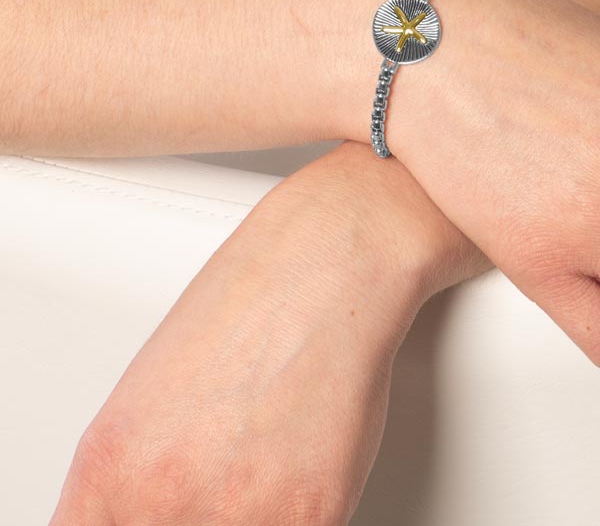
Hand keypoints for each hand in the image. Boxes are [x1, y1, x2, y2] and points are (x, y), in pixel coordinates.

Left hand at [49, 140, 489, 525]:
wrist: (329, 258)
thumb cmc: (253, 299)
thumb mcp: (151, 393)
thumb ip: (134, 478)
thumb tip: (140, 508)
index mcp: (110, 470)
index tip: (144, 515)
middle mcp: (161, 500)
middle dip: (192, 516)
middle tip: (222, 480)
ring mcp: (238, 514)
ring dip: (251, 512)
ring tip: (264, 466)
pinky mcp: (312, 515)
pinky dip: (299, 513)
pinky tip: (300, 469)